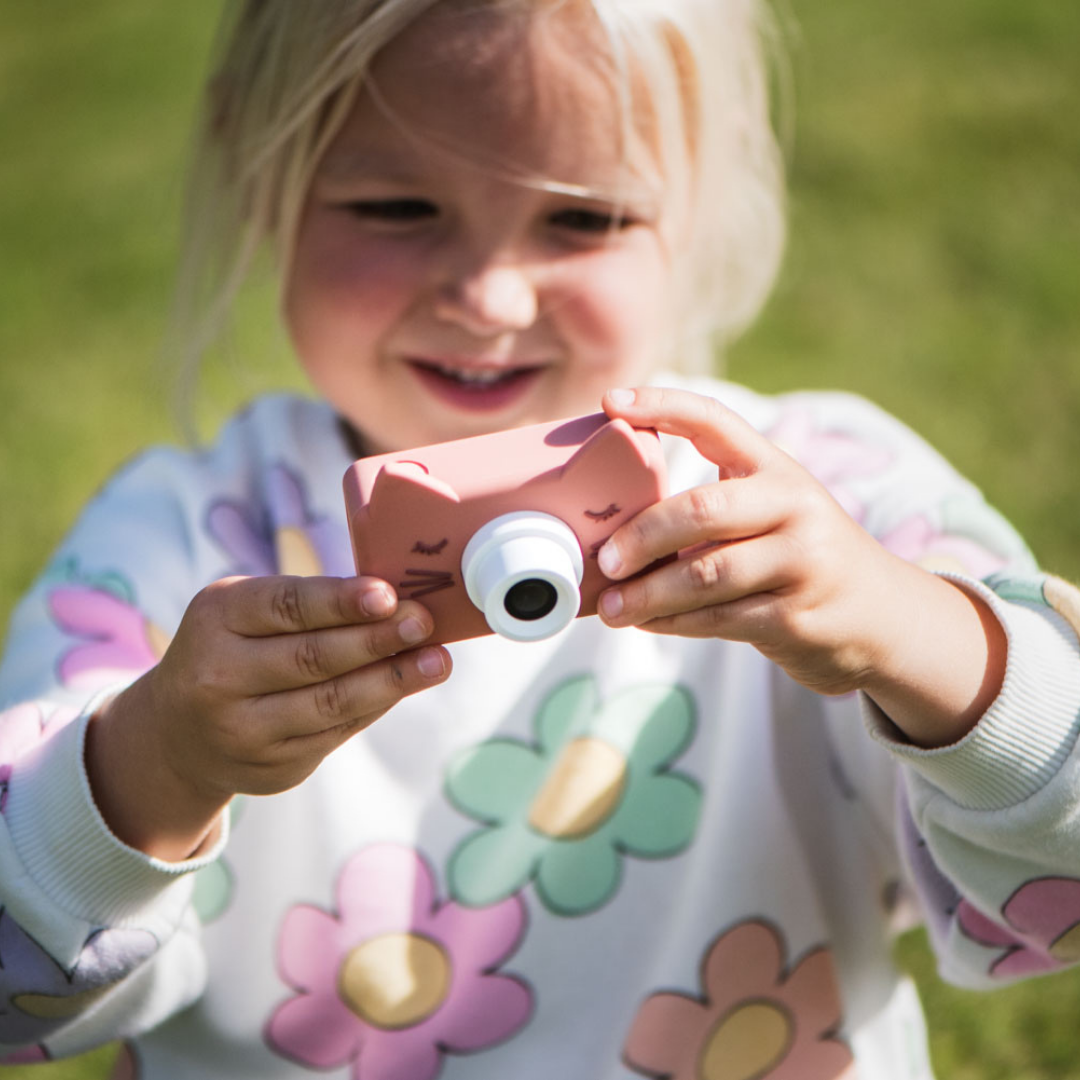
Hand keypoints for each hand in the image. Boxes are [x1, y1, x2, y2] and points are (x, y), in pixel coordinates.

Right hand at [87, 575, 450, 859]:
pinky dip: (376, 705)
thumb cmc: (233, 649)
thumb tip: (397, 602)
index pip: (284, 606)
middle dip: (377, 640)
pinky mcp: (271, 767)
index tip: (387, 595)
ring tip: (437, 661)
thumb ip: (309, 605)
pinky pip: (336, 733)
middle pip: (311, 658)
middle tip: (424, 623)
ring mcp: (242, 730)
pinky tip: (406, 686)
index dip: (339, 601)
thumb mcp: (245, 611)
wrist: (177, 733)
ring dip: (392, 680)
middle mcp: (219, 676)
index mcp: (216, 618)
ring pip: (330, 703)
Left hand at [596, 387, 1005, 745]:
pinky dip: (672, 623)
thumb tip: (613, 524)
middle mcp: (794, 506)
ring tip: (610, 607)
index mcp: (776, 468)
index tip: (610, 403)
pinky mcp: (797, 616)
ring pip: (705, 574)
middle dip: (643, 535)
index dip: (661, 405)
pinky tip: (647, 622)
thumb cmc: (798, 556)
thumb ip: (711, 508)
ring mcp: (801, 562)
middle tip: (605, 558)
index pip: (715, 420)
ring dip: (648, 593)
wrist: (881, 617)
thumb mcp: (771, 512)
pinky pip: (718, 619)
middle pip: (702, 509)